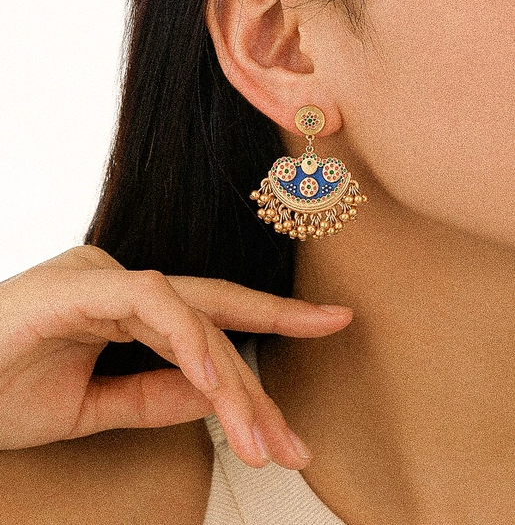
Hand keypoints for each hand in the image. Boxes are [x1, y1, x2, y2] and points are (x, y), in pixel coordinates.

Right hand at [0, 245, 352, 468]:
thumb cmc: (0, 391)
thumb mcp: (91, 408)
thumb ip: (154, 395)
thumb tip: (217, 396)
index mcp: (125, 307)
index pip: (209, 313)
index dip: (271, 321)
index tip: (329, 324)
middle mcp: (122, 283)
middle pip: (212, 317)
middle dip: (265, 361)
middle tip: (297, 433)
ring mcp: (103, 277)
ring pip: (193, 316)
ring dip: (230, 381)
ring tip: (264, 441)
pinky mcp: (81, 284)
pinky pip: (151, 303)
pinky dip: (187, 341)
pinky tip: (214, 384)